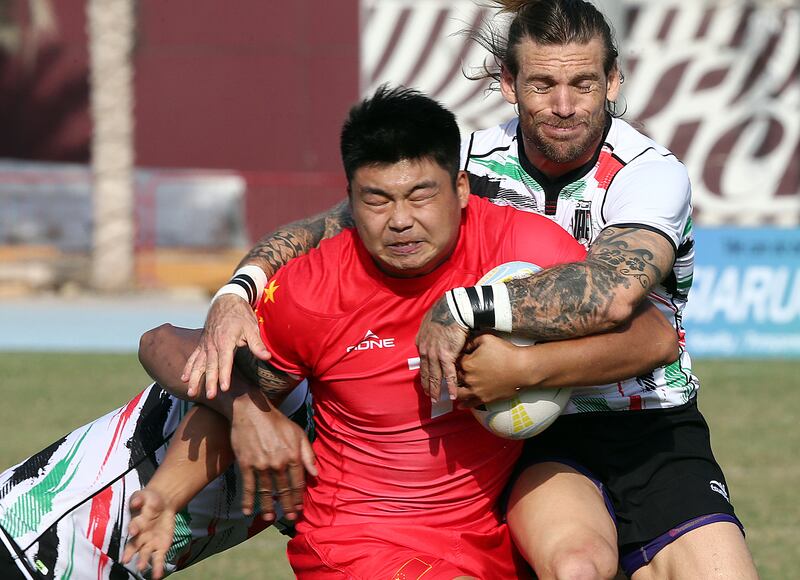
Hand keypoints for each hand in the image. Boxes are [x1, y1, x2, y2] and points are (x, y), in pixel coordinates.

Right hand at [123, 490, 175, 579]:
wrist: (162, 504)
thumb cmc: (149, 500)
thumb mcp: (145, 495)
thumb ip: (139, 498)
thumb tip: (135, 501)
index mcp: (136, 523)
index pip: (133, 526)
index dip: (134, 528)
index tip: (133, 531)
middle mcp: (140, 536)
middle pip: (134, 545)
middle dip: (130, 552)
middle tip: (126, 560)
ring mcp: (149, 543)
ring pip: (144, 554)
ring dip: (142, 561)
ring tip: (140, 568)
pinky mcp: (160, 547)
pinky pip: (158, 559)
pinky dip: (157, 567)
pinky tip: (156, 576)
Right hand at [181, 294, 270, 398]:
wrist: (226, 301)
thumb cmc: (241, 316)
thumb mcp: (252, 327)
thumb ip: (257, 344)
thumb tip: (267, 357)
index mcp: (226, 340)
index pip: (225, 361)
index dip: (224, 375)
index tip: (224, 388)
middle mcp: (213, 343)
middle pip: (211, 365)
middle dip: (209, 381)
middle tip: (210, 396)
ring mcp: (205, 344)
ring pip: (198, 364)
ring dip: (194, 379)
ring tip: (191, 393)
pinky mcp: (201, 344)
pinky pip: (193, 357)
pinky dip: (188, 368)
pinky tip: (183, 379)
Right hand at [229, 391, 316, 522]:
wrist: (252, 411)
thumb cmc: (277, 422)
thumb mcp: (298, 433)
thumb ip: (308, 454)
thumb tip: (315, 473)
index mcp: (293, 455)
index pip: (298, 483)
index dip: (299, 497)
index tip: (299, 508)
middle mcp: (279, 463)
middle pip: (284, 490)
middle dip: (287, 506)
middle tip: (290, 519)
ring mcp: (261, 465)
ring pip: (266, 492)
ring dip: (268, 507)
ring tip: (270, 518)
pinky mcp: (246, 464)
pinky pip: (248, 487)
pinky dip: (248, 501)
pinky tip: (248, 512)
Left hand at [416, 295, 468, 400]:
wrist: (452, 309)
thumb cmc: (443, 312)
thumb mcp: (429, 322)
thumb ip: (429, 332)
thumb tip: (430, 334)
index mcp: (421, 343)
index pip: (422, 362)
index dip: (424, 373)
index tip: (425, 381)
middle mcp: (425, 351)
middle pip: (426, 372)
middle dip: (427, 385)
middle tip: (428, 396)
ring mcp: (435, 355)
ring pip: (435, 376)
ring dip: (436, 389)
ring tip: (436, 399)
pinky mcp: (447, 356)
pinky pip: (449, 374)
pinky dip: (451, 386)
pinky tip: (452, 395)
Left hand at [457, 334, 530, 406]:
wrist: (522, 368)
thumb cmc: (506, 352)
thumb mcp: (486, 339)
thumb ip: (471, 341)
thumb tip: (464, 346)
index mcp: (467, 363)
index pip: (455, 362)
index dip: (457, 359)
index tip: (460, 359)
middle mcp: (468, 378)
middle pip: (456, 377)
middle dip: (456, 374)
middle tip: (458, 372)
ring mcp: (476, 390)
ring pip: (459, 392)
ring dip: (456, 390)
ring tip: (455, 389)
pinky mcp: (484, 398)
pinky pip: (470, 403)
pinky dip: (464, 404)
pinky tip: (460, 405)